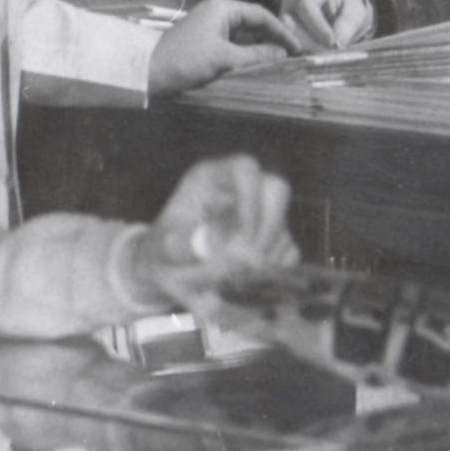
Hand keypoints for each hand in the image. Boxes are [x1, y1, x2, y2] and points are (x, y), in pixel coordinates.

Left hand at [129, 154, 298, 305]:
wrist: (168, 273)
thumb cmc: (162, 253)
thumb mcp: (161, 249)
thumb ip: (181, 246)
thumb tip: (210, 246)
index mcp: (212, 178)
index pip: (245, 169)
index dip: (251, 199)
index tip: (243, 235)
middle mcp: (241, 190)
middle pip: (277, 190)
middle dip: (268, 228)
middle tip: (251, 261)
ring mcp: (260, 215)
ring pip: (283, 227)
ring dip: (264, 257)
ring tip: (233, 280)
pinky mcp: (271, 241)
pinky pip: (288, 252)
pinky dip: (272, 270)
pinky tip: (247, 281)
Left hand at [147, 0, 294, 93]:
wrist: (149, 72)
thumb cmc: (187, 60)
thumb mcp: (225, 59)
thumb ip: (257, 55)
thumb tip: (283, 54)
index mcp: (223, 7)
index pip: (261, 15)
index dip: (282, 32)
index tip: (298, 47)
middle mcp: (218, 11)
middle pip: (254, 22)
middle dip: (273, 39)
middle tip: (292, 56)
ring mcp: (210, 25)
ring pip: (244, 34)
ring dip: (260, 47)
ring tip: (279, 62)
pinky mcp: (205, 39)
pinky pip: (233, 43)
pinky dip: (246, 53)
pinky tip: (257, 65)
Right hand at [275, 0, 374, 53]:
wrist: (337, 10)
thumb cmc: (346, 6)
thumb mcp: (355, 10)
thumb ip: (348, 23)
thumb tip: (338, 43)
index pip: (306, 6)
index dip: (317, 26)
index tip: (332, 43)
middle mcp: (291, 2)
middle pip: (290, 25)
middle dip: (310, 44)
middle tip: (329, 56)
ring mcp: (282, 19)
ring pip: (286, 40)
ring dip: (306, 53)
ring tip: (325, 59)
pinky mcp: (282, 35)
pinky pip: (287, 49)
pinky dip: (302, 58)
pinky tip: (316, 61)